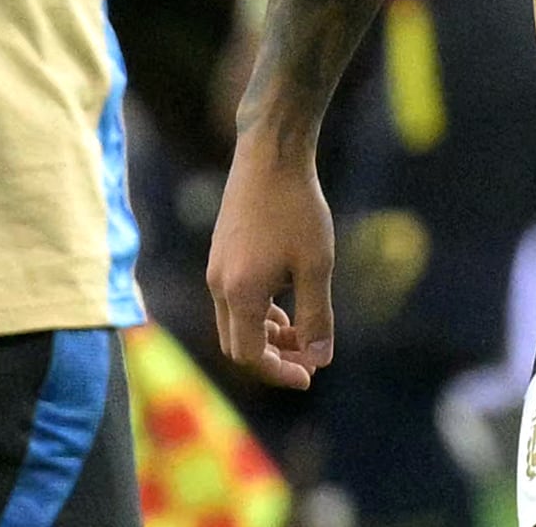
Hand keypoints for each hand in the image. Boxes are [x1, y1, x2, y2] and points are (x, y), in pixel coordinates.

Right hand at [207, 135, 336, 387]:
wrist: (270, 156)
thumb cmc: (297, 208)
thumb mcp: (316, 264)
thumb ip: (317, 315)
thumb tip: (320, 359)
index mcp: (239, 294)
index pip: (251, 355)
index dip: (280, 372)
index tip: (310, 377)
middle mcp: (218, 287)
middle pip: (238, 345)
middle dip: (273, 358)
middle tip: (310, 358)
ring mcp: (215, 271)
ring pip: (234, 323)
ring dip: (266, 336)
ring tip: (302, 332)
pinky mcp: (220, 257)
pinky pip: (233, 301)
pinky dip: (258, 313)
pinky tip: (287, 304)